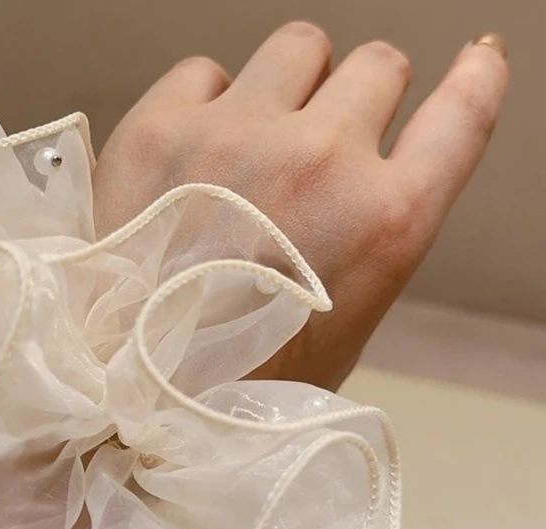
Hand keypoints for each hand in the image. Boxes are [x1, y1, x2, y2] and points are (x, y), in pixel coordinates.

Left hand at [92, 23, 508, 389]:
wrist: (138, 395)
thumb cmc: (247, 380)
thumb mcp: (346, 324)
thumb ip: (368, 235)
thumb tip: (358, 175)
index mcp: (384, 222)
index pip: (461, 113)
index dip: (475, 77)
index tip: (476, 59)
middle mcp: (321, 161)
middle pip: (376, 66)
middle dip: (357, 99)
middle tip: (319, 142)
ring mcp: (238, 135)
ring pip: (297, 48)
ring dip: (289, 87)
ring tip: (252, 142)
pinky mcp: (162, 128)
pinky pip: (205, 72)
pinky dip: (206, 104)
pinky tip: (190, 155)